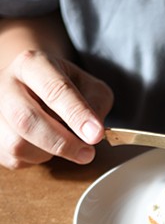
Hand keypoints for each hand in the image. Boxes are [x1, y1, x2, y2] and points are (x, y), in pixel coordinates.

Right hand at [0, 49, 113, 168]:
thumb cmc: (65, 89)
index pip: (55, 89)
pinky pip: (14, 158)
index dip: (77, 115)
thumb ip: (95, 104)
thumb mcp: (90, 86)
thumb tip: (92, 132)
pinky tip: (46, 146)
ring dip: (49, 152)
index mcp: (33, 64)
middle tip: (87, 153)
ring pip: (17, 143)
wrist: (33, 89)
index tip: (96, 134)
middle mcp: (6, 83)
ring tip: (65, 144)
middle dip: (61, 142)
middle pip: (26, 119)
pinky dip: (37, 159)